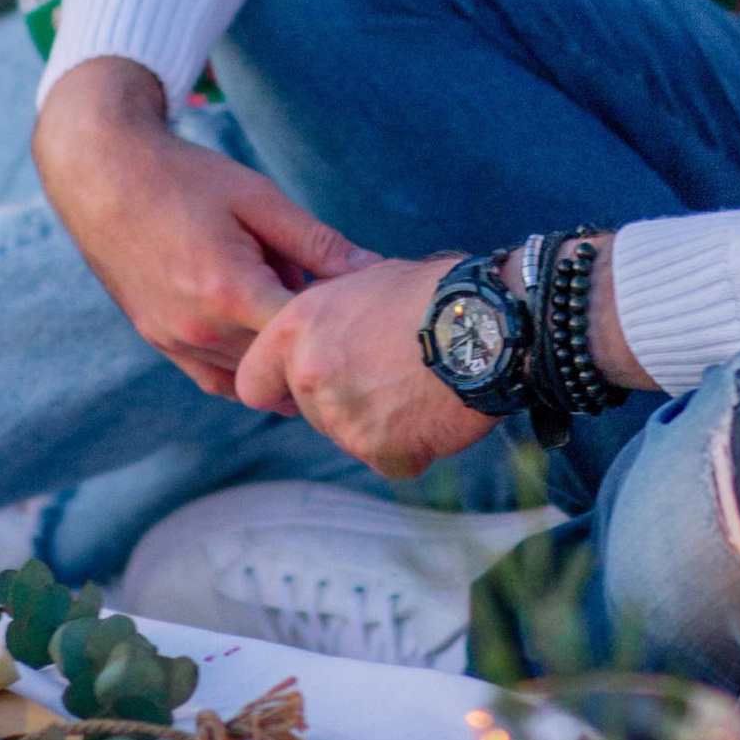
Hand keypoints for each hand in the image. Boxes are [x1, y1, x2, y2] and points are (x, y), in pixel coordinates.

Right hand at [34, 57, 376, 397]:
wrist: (102, 175)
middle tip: (338, 313)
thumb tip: (373, 270)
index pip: (306, 337)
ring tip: (298, 316)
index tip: (361, 305)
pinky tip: (263, 331)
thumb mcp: (260, 199)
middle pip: (281, 363)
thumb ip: (317, 243)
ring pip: (250, 379)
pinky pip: (215, 379)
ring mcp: (174, 342)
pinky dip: (246, 367)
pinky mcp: (159, 342)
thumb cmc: (186, 178)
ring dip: (278, 356)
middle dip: (312, 341)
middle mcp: (198, 331)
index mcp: (230, 293)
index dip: (341, 324)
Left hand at [234, 254, 491, 478]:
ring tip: (420, 387)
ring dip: (378, 422)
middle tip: (388, 375)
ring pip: (348, 436)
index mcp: (296, 328)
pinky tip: (436, 412)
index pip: (253, 381)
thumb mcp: (365, 280)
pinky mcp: (378, 450)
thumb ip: (330, 311)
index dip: (277, 385)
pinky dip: (411, 445)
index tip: (301, 385)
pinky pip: (389, 459)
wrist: (486, 323)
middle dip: (341, 400)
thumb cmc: (433, 291)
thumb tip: (321, 326)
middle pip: (309, 410)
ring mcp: (342, 418)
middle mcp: (309, 375)